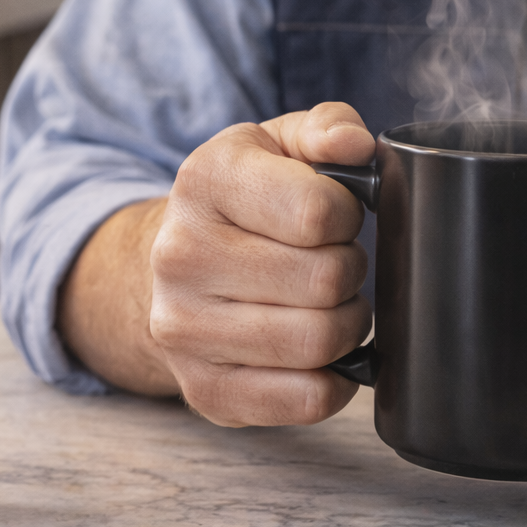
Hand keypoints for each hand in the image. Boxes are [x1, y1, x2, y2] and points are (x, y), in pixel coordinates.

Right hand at [148, 102, 374, 425]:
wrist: (172, 265)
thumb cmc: (243, 202)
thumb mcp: (276, 144)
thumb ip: (327, 128)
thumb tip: (355, 145)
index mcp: (203, 181)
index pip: (318, 212)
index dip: (347, 215)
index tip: (334, 216)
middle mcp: (181, 255)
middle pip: (325, 280)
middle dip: (349, 271)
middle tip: (333, 264)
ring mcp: (184, 329)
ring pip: (319, 342)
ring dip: (347, 324)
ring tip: (327, 304)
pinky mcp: (204, 389)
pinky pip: (306, 398)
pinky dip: (333, 380)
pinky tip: (319, 353)